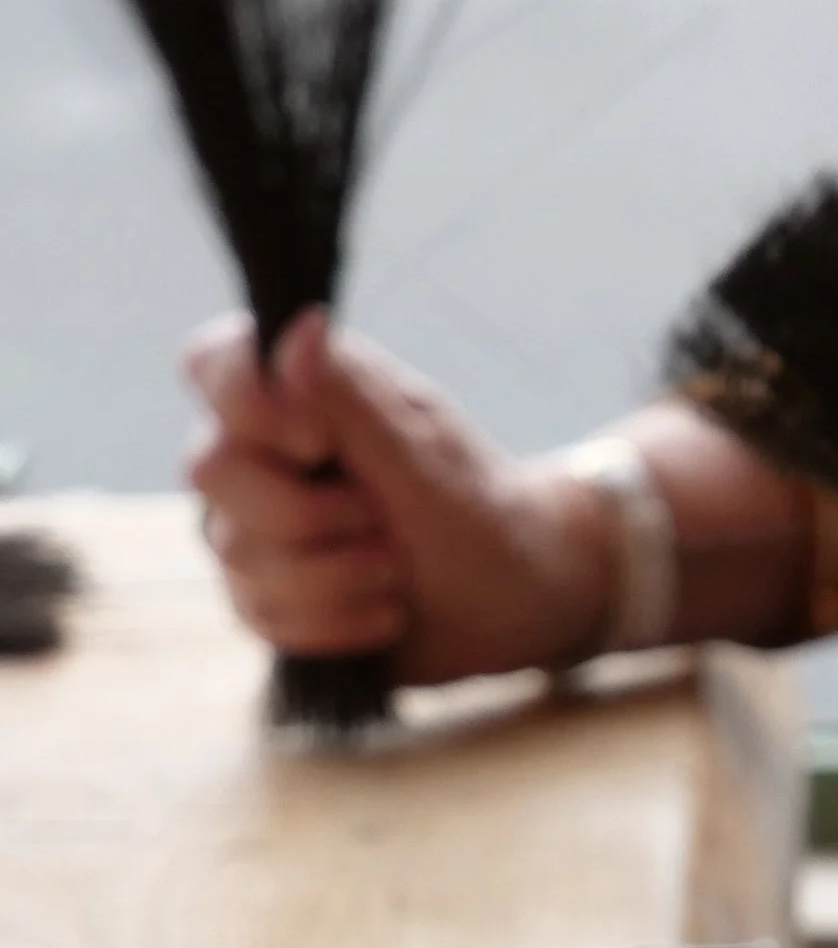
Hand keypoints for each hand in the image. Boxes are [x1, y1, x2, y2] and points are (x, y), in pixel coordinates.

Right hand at [186, 309, 614, 682]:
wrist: (516, 602)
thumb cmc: (479, 513)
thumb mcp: (423, 454)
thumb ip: (351, 397)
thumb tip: (298, 323)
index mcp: (299, 389)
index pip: (211, 365)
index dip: (249, 407)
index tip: (317, 442)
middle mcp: (259, 450)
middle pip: (211, 470)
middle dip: (307, 515)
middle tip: (384, 521)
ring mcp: (253, 524)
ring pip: (236, 555)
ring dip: (336, 577)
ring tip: (397, 570)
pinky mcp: (266, 593)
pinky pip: (260, 616)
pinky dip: (334, 624)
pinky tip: (383, 613)